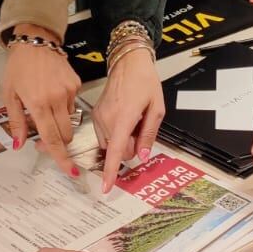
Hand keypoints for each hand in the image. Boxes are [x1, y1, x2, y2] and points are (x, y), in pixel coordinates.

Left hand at [2, 28, 81, 177]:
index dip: (61, 157)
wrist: (35, 42)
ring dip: (58, 123)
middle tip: (41, 138)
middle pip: (65, 134)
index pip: (52, 138)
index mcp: (38, 104)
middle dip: (57, 142)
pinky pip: (72, 106)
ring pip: (69, 121)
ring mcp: (69, 91)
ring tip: (44, 107)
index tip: (70, 171)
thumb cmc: (17, 69)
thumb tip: (19, 145)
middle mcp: (56, 99)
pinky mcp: (76, 84)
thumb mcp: (9, 95)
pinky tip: (52, 94)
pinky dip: (63, 108)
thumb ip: (16, 122)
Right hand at [93, 47, 163, 193]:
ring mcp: (98, 118)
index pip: (115, 151)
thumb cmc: (145, 83)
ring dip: (122, 140)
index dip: (110, 172)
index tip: (106, 188)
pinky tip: (123, 119)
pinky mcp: (95, 115)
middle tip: (140, 128)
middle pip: (118, 151)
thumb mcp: (157, 108)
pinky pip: (105, 136)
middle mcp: (107, 120)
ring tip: (132, 120)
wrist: (128, 63)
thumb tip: (142, 157)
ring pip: (111, 145)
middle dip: (130, 147)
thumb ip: (149, 134)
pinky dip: (115, 134)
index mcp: (124, 118)